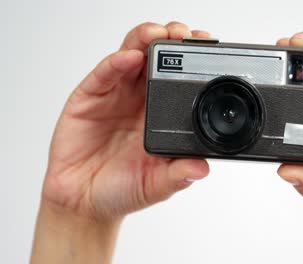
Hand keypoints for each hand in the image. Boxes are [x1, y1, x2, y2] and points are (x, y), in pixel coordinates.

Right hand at [42, 22, 210, 220]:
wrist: (83, 201)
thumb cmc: (123, 190)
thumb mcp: (157, 185)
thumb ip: (178, 175)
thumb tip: (202, 169)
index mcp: (162, 114)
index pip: (180, 77)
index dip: (193, 59)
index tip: (207, 48)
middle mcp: (141, 99)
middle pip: (157, 57)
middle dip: (172, 40)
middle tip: (185, 35)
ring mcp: (116, 95)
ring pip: (132, 55)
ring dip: (145, 40)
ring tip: (158, 35)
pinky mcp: (90, 98)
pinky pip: (104, 74)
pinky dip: (116, 63)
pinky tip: (130, 58)